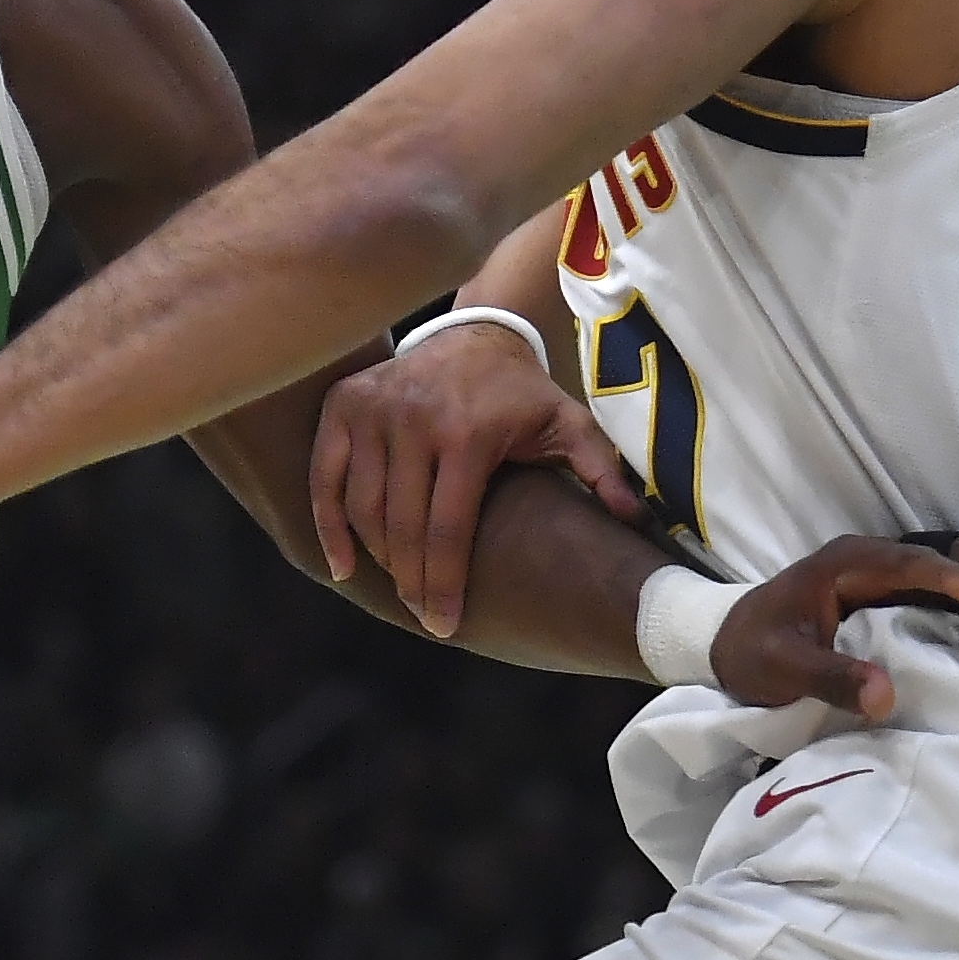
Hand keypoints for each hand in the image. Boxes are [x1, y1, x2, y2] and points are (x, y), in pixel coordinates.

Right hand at [309, 320, 638, 634]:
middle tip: (425, 617)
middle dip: (412, 582)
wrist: (475, 334)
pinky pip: (323, 475)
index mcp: (467, 433)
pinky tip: (343, 566)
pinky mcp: (344, 404)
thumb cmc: (523, 394)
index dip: (443, 584)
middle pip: (401, 526)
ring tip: (400, 587)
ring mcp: (373, 410)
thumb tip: (634, 523)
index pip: (447, 528)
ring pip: (363, 506)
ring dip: (377, 557)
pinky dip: (327, 524)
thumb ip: (601, 473)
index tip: (445, 625)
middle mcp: (412, 419)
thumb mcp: (569, 426)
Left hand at [712, 531, 958, 717]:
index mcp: (846, 564)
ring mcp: (900, 575)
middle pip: (951, 556)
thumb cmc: (753, 652)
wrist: (733, 640)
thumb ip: (828, 678)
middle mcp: (880, 559)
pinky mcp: (912, 595)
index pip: (907, 566)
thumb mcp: (778, 670)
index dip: (951, 579)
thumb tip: (883, 695)